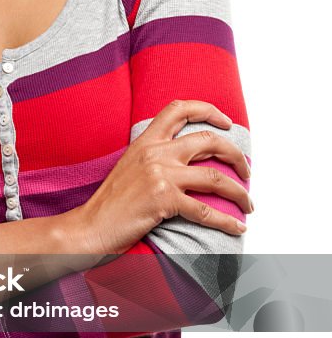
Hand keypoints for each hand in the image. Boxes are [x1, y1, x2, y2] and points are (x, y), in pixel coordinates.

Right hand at [70, 99, 252, 258]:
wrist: (90, 226)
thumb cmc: (109, 203)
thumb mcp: (130, 167)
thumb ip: (154, 157)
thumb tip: (185, 163)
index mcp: (146, 141)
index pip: (179, 109)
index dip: (208, 110)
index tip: (226, 122)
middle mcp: (155, 153)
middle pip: (209, 140)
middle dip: (236, 155)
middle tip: (246, 170)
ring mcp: (161, 176)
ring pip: (216, 178)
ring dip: (239, 192)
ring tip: (248, 204)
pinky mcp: (164, 201)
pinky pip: (206, 211)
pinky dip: (227, 221)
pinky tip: (237, 227)